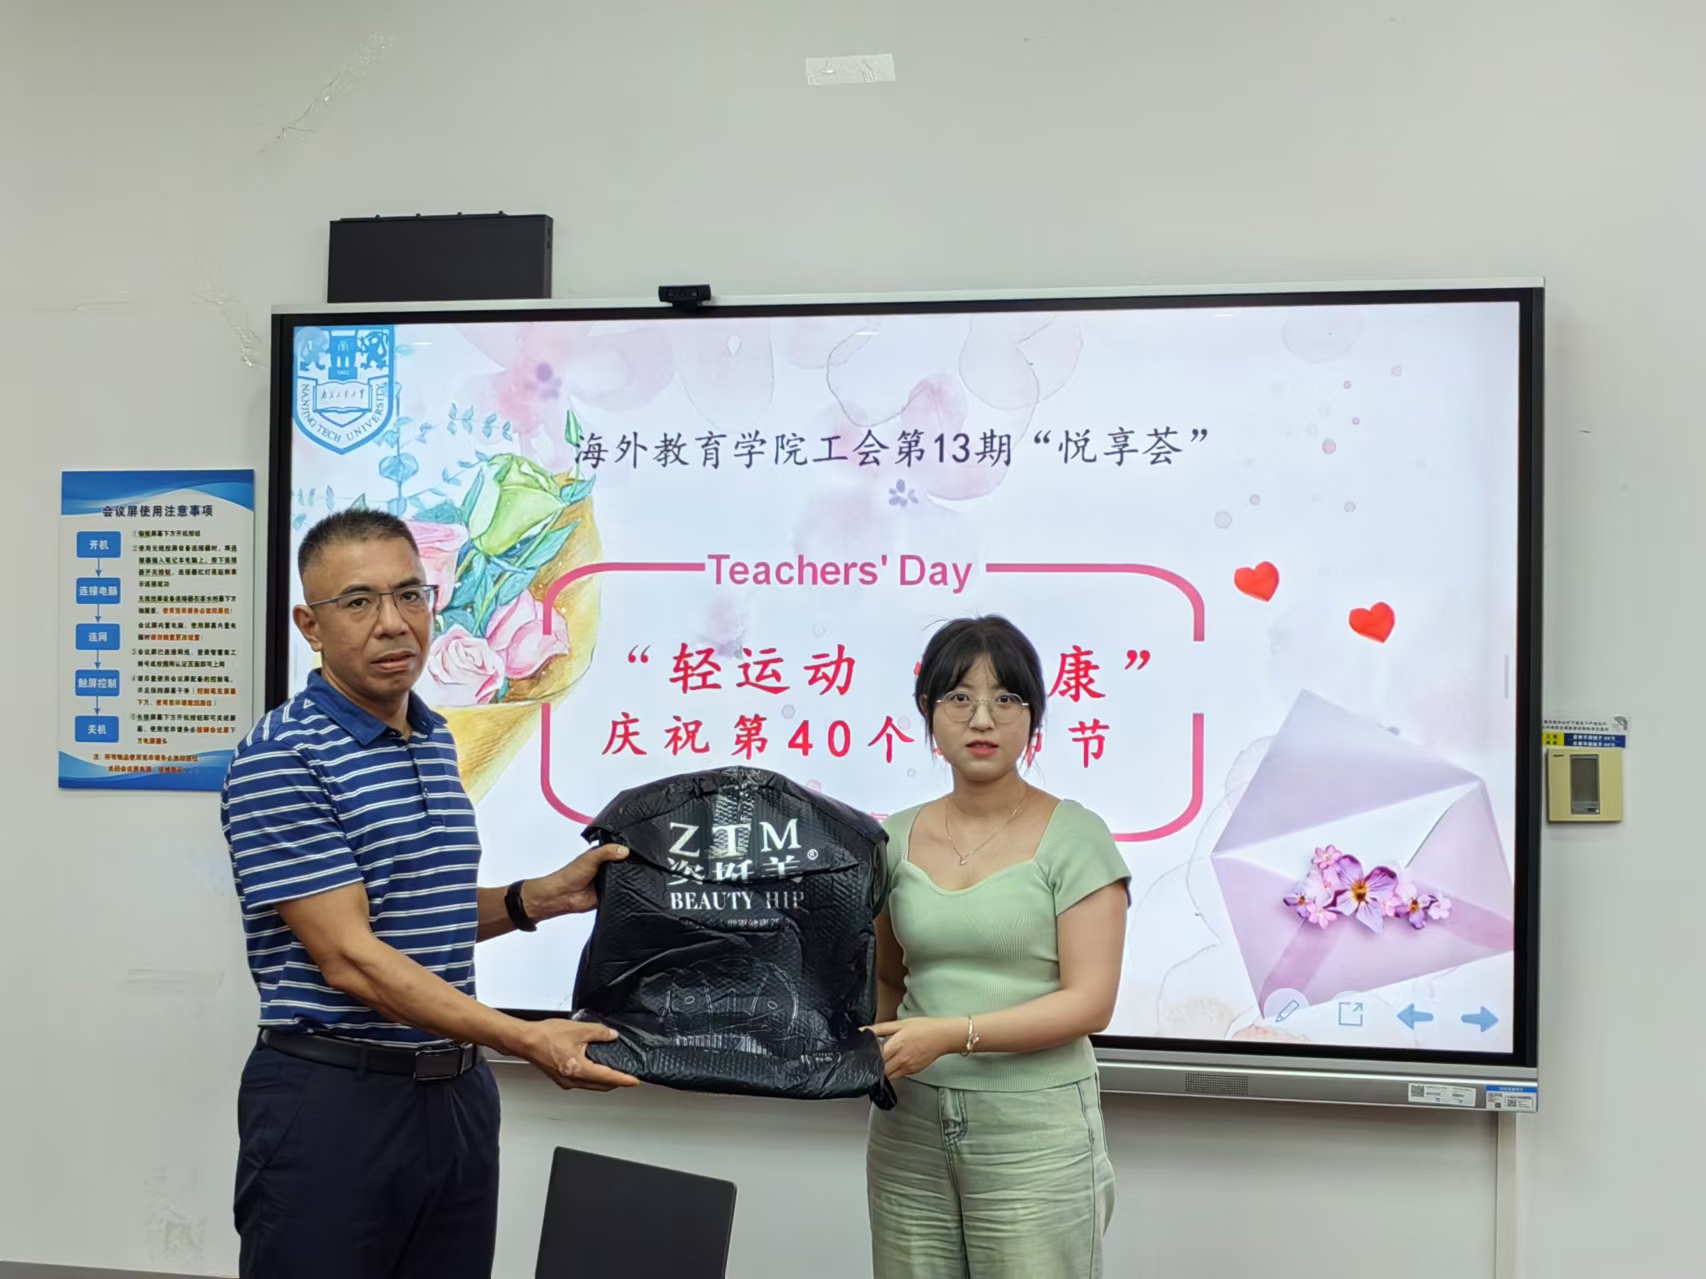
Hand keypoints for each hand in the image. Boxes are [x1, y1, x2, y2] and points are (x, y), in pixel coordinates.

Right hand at [516, 1018, 639, 1091]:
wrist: (524, 1041)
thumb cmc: (545, 1037)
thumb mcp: (578, 1029)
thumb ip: (599, 1033)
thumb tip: (612, 1036)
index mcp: (579, 1070)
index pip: (608, 1078)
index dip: (624, 1080)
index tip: (635, 1081)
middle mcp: (572, 1080)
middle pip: (601, 1085)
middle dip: (616, 1082)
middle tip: (628, 1076)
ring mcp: (565, 1081)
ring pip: (591, 1085)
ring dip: (604, 1080)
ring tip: (615, 1072)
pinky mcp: (560, 1078)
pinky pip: (582, 1082)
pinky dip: (592, 1077)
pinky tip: (594, 1068)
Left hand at [525, 843, 629, 918]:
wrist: (563, 895)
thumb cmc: (570, 874)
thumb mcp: (590, 857)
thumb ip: (607, 851)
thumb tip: (624, 851)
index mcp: (603, 855)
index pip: (620, 850)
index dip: (627, 849)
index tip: (637, 850)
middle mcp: (607, 867)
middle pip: (625, 864)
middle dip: (629, 865)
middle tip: (636, 864)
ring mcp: (609, 880)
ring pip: (625, 878)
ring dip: (626, 878)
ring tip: (628, 876)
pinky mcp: (610, 893)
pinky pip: (621, 891)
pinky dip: (623, 890)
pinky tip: (625, 887)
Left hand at [865, 1017, 962, 1080]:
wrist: (943, 1036)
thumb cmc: (923, 1027)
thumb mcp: (900, 1023)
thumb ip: (879, 1028)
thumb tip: (862, 1030)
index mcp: (895, 1046)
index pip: (875, 1058)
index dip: (866, 1057)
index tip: (862, 1054)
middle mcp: (900, 1060)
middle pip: (880, 1070)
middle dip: (873, 1066)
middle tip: (869, 1060)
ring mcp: (907, 1068)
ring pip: (888, 1076)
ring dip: (882, 1071)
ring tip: (880, 1062)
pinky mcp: (913, 1072)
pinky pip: (897, 1075)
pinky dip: (892, 1072)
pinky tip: (892, 1063)